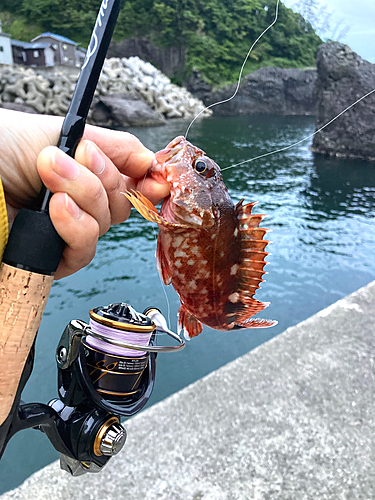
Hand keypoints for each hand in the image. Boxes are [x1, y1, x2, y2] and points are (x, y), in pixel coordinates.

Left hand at [0, 109, 168, 278]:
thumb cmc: (1, 148)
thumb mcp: (60, 133)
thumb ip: (112, 145)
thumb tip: (150, 159)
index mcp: (83, 174)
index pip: (129, 183)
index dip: (147, 181)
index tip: (155, 176)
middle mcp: (78, 203)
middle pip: (122, 204)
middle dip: (102, 178)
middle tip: (78, 155)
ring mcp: (65, 232)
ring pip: (104, 226)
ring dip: (83, 197)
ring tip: (51, 176)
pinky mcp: (51, 258)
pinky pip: (83, 251)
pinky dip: (75, 227)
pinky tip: (56, 207)